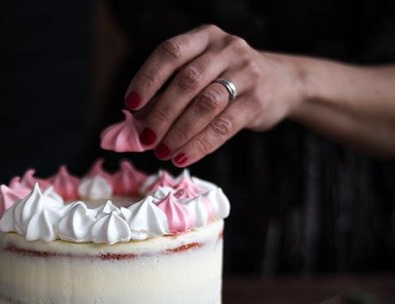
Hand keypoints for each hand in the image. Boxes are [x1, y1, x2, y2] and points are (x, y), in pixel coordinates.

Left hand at [125, 25, 304, 165]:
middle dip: (162, 113)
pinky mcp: (258, 100)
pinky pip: (224, 126)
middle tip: (146, 139)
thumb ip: (171, 92)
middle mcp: (226, 48)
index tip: (130, 104)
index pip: (170, 52)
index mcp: (205, 36)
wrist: (282, 82)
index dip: (147, 78)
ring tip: (162, 152)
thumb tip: (136, 125)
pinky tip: (182, 157)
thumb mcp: (202, 74)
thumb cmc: (228, 81)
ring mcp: (246, 72)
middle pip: (187, 82)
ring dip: (179, 132)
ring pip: (206, 105)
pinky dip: (199, 145)